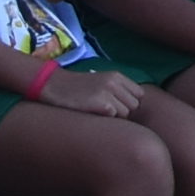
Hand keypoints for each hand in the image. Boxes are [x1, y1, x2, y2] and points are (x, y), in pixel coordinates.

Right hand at [32, 63, 146, 118]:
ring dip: (115, 117)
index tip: (118, 106)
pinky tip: (94, 115)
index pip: (139, 94)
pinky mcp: (101, 103)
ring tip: (99, 114)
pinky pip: (114, 117)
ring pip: (126, 113)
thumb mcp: (101, 81)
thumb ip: (117, 89)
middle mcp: (115, 82)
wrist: (54, 85)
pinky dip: (106, 119)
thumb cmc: (77, 88)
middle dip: (124, 111)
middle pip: (134, 105)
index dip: (130, 103)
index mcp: (117, 76)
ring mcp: (108, 92)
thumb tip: (133, 106)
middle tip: (107, 112)